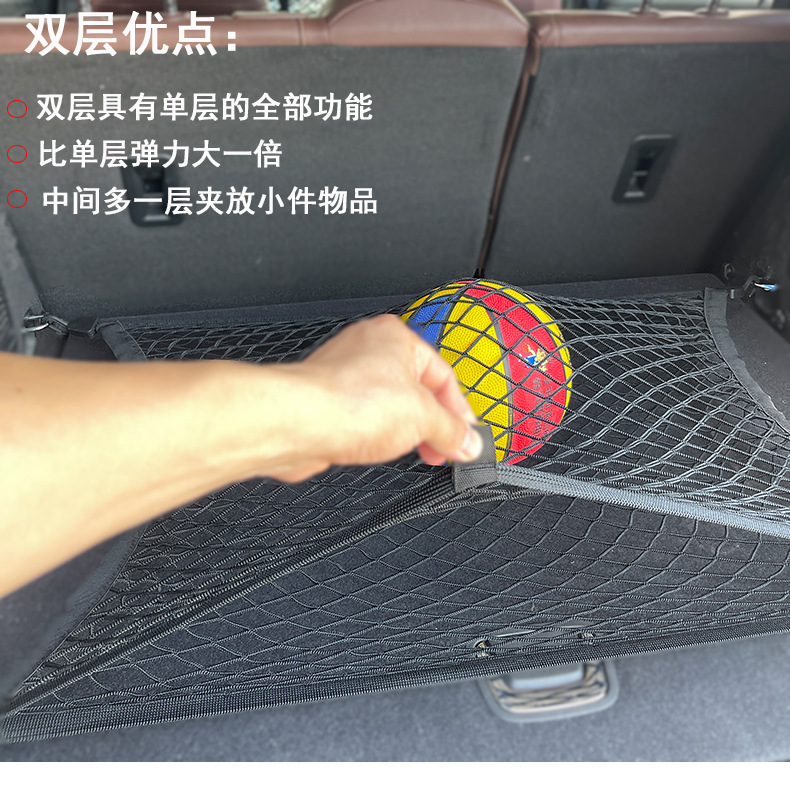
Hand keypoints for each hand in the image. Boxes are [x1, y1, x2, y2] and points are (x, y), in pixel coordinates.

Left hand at [294, 314, 483, 473]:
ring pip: (387, 405)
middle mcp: (367, 349)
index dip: (459, 411)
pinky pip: (362, 417)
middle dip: (432, 424)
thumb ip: (452, 431)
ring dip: (404, 431)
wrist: (298, 422)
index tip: (466, 438)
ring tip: (412, 451)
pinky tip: (377, 449)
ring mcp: (343, 374)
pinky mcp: (326, 401)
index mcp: (396, 338)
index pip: (442, 374)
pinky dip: (375, 434)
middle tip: (442, 449)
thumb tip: (468, 442)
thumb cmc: (350, 402)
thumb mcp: (423, 418)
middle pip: (415, 390)